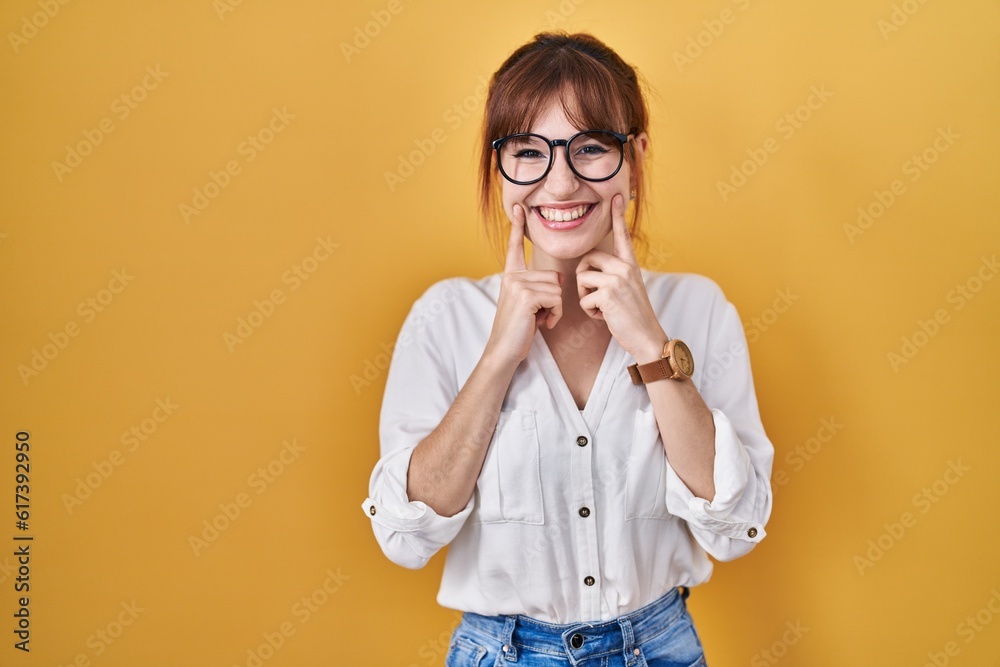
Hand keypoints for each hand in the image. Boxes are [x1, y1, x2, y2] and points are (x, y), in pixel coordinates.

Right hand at [484, 204, 563, 366]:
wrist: (504, 350)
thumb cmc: (519, 330)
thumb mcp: (528, 304)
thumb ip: (539, 287)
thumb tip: (560, 278)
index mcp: (511, 275)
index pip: (515, 247)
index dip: (517, 227)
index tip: (518, 208)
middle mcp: (512, 276)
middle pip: (554, 275)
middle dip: (554, 298)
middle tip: (540, 314)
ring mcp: (517, 284)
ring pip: (557, 287)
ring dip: (555, 308)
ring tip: (540, 320)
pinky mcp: (525, 295)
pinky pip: (556, 298)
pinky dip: (555, 314)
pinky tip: (542, 324)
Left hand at [575, 194, 666, 361]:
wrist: (647, 337)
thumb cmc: (633, 316)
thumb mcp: (627, 289)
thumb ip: (614, 275)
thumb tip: (591, 268)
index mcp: (630, 264)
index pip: (622, 235)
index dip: (618, 216)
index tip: (616, 195)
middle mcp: (625, 267)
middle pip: (587, 258)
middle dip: (583, 278)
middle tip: (595, 295)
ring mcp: (618, 279)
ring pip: (582, 278)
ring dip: (585, 297)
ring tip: (602, 307)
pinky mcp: (608, 294)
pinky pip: (583, 298)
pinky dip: (589, 311)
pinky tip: (604, 317)